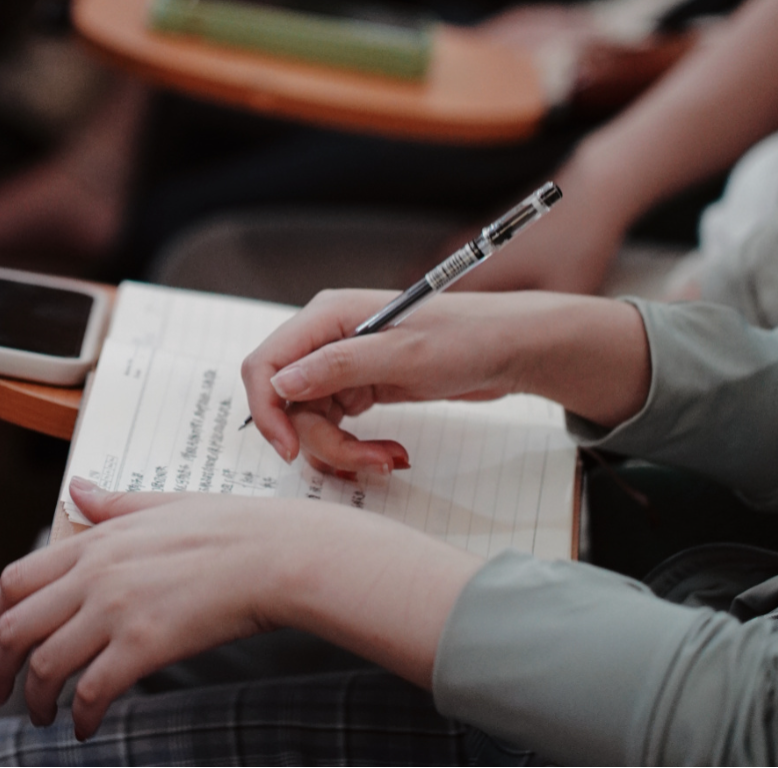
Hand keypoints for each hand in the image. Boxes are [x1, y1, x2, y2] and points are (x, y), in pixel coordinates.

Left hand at [0, 479, 477, 738]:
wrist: (277, 554)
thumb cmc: (231, 527)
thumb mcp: (163, 504)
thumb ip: (112, 504)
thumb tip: (77, 488)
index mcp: (97, 540)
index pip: (15, 580)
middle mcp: (96, 574)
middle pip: (14, 627)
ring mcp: (117, 610)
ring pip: (45, 665)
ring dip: (35, 700)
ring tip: (43, 716)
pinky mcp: (145, 646)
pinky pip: (92, 692)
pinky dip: (81, 716)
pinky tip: (87, 727)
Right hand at [242, 290, 650, 471]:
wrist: (511, 349)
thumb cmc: (467, 338)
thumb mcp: (405, 355)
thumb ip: (339, 365)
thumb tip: (282, 382)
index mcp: (327, 317)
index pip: (266, 363)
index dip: (267, 409)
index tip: (290, 449)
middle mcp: (327, 340)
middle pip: (288, 404)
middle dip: (322, 441)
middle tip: (367, 461)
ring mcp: (342, 366)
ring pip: (311, 423)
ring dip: (344, 451)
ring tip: (390, 458)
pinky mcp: (360, 389)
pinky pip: (336, 429)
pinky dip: (357, 450)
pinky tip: (390, 453)